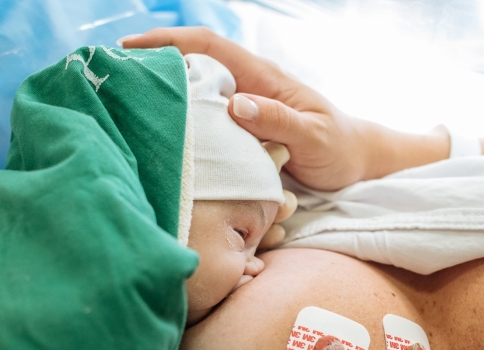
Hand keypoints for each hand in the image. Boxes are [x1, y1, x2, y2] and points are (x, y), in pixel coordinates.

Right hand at [121, 27, 449, 190]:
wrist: (355, 162)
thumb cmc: (339, 147)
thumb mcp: (314, 136)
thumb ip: (279, 120)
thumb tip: (234, 104)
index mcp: (263, 79)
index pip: (210, 47)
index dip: (170, 42)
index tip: (132, 48)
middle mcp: (249, 89)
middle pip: (194, 66)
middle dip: (155, 66)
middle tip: (116, 80)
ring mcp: (246, 111)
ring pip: (198, 96)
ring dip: (166, 97)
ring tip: (129, 108)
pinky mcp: (245, 133)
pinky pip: (209, 123)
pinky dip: (185, 123)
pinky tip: (166, 137)